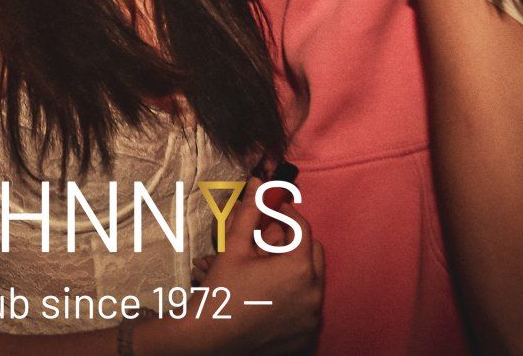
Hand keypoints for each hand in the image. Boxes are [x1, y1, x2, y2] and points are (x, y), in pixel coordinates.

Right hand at [193, 178, 323, 354]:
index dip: (287, 215)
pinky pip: (308, 307)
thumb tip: (258, 183)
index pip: (303, 229)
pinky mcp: (306, 337)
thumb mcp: (234, 248)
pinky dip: (295, 297)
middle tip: (269, 243)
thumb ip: (250, 212)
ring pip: (312, 281)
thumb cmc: (221, 292)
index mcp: (299, 269)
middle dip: (294, 242)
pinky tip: (271, 296)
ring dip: (295, 269)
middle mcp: (313, 294)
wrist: (209, 340)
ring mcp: (311, 319)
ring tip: (267, 269)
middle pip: (313, 254)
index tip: (274, 210)